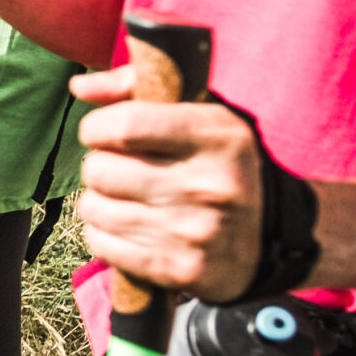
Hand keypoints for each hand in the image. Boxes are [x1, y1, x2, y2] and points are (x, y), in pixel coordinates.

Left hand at [71, 65, 264, 302]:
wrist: (275, 238)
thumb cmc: (219, 163)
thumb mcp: (199, 112)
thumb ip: (136, 87)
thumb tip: (80, 85)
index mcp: (217, 138)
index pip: (124, 126)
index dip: (97, 127)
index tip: (102, 132)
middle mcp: (208, 186)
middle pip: (99, 170)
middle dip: (100, 166)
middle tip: (122, 170)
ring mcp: (194, 232)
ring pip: (93, 208)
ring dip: (99, 202)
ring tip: (127, 199)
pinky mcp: (179, 269)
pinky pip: (102, 245)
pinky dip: (104, 235)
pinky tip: (131, 227)